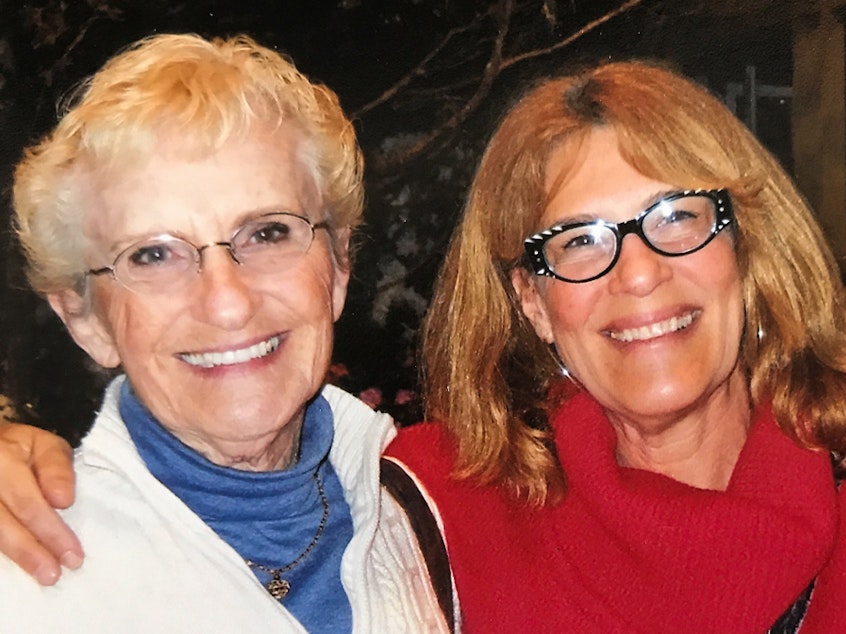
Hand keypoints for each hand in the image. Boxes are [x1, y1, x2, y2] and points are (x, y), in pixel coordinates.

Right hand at [0, 422, 82, 583]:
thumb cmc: (22, 448)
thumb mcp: (45, 445)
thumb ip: (56, 469)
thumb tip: (62, 501)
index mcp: (2, 460)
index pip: (28, 503)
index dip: (50, 531)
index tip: (72, 554)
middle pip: (5, 524)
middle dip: (33, 551)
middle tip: (56, 573)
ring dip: (19, 557)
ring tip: (44, 574)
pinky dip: (5, 553)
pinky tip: (22, 566)